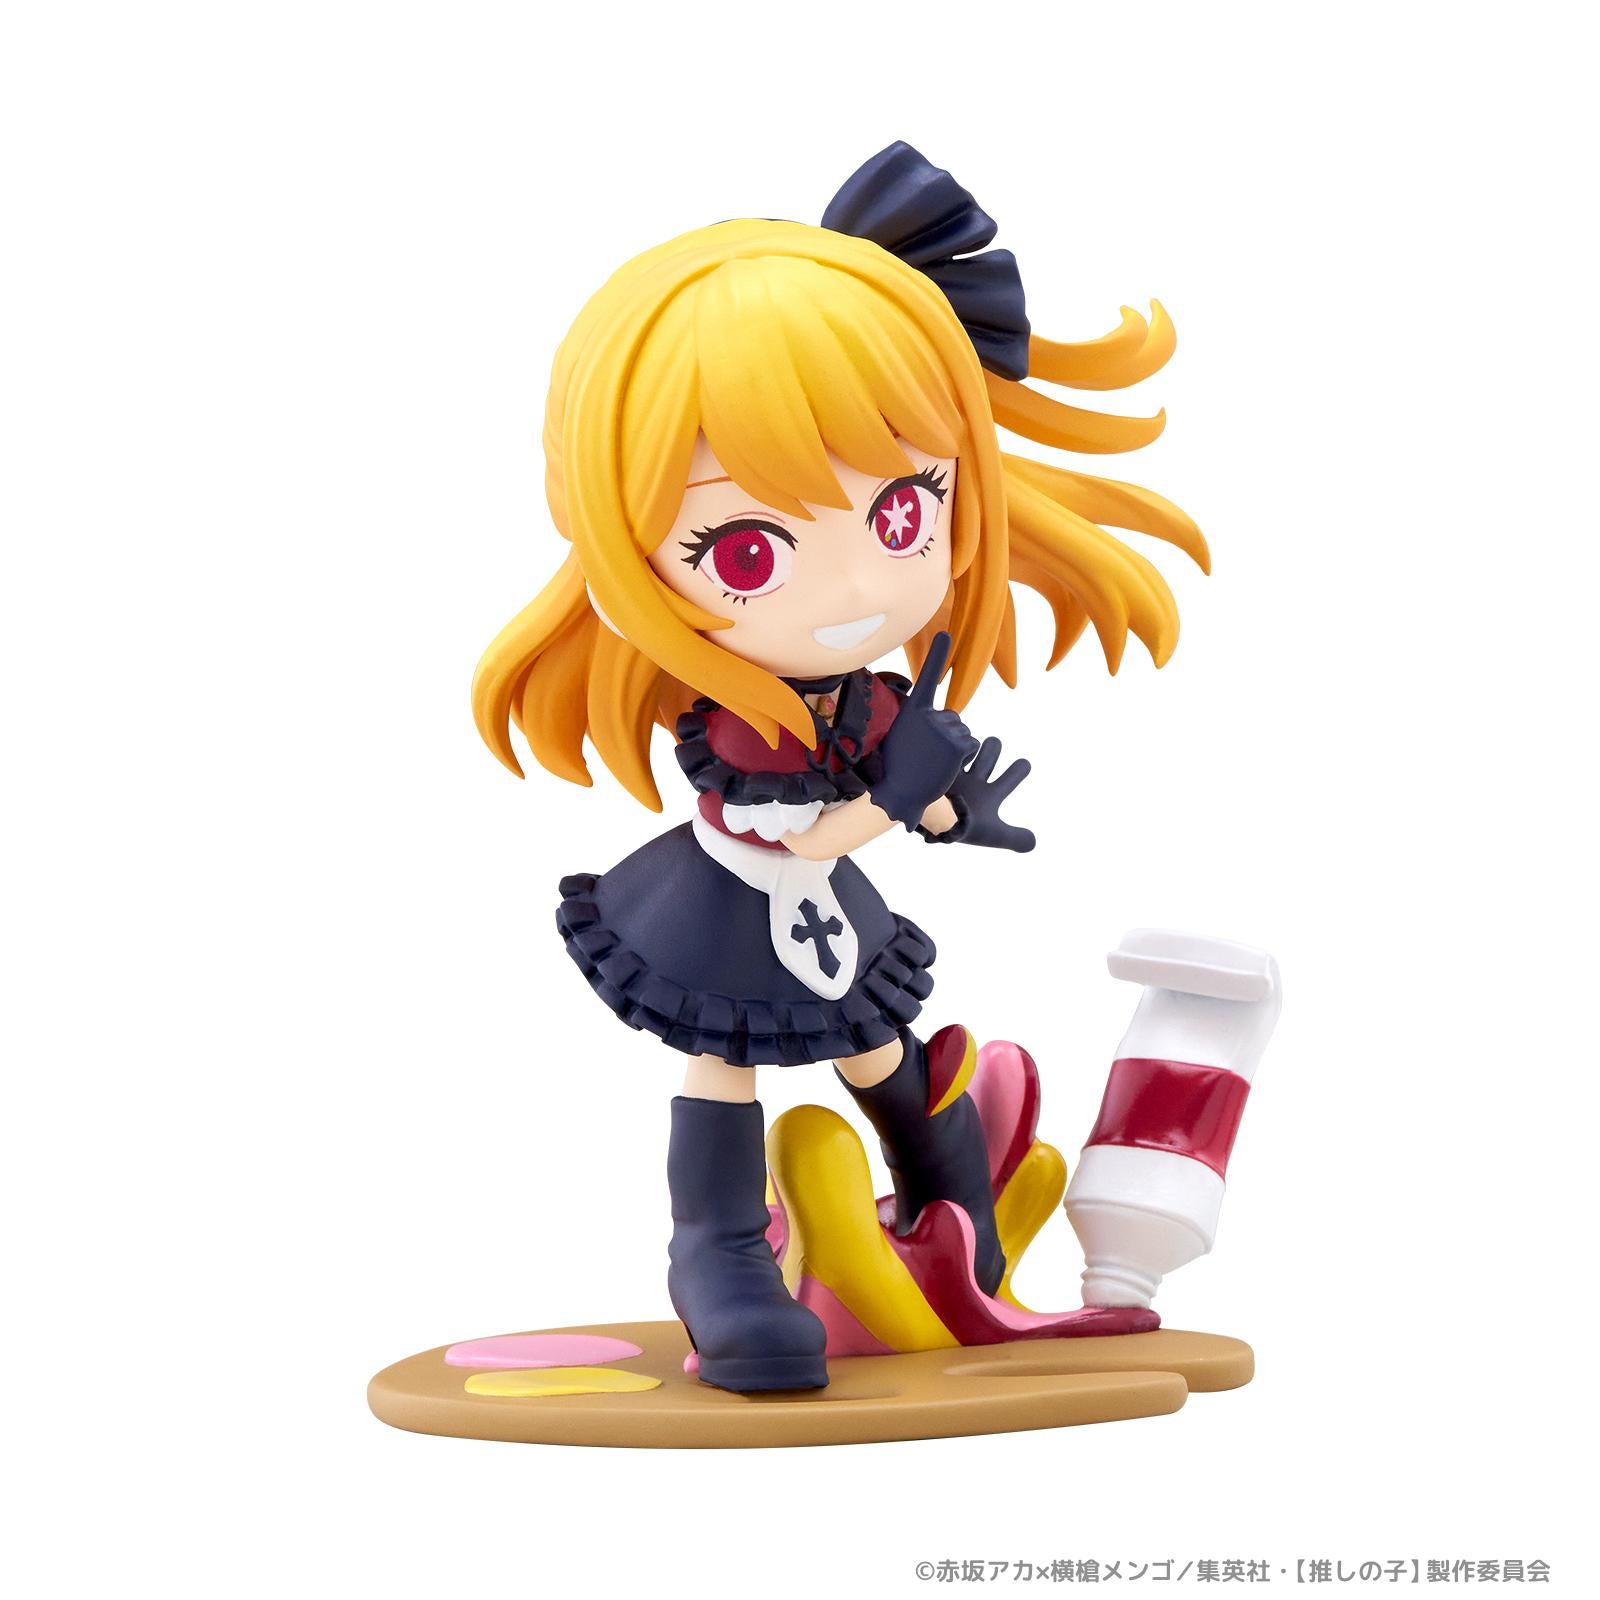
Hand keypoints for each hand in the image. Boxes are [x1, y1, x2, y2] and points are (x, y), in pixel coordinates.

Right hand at [869, 632, 979, 828]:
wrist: (901, 792)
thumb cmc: (899, 767)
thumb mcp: (903, 736)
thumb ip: (922, 722)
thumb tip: (944, 717)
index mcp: (914, 710)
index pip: (927, 678)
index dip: (937, 655)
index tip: (945, 633)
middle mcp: (931, 715)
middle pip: (953, 719)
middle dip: (947, 735)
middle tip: (927, 754)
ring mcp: (945, 728)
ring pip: (964, 733)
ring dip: (954, 748)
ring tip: (934, 761)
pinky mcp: (959, 744)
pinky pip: (972, 744)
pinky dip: (964, 756)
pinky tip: (947, 765)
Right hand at [938, 736, 1035, 851]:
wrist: (924, 829)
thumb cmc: (959, 831)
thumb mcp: (991, 834)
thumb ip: (1014, 837)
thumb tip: (1034, 842)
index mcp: (989, 795)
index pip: (1010, 779)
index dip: (1019, 769)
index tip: (1024, 764)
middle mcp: (974, 782)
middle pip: (989, 755)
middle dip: (992, 748)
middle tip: (993, 744)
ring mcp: (955, 774)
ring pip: (968, 748)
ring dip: (970, 745)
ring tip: (965, 746)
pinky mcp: (935, 769)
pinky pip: (945, 750)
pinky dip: (948, 747)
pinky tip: (946, 744)